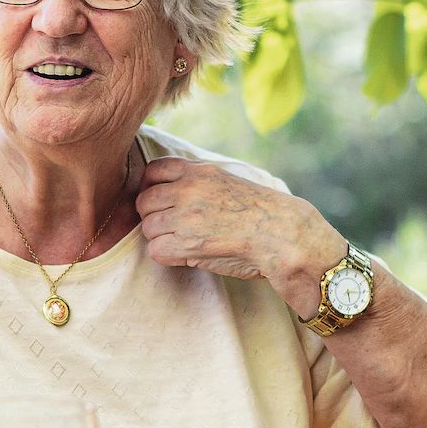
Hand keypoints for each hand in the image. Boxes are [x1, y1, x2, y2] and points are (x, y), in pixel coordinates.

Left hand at [134, 158, 342, 315]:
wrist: (283, 233)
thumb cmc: (261, 211)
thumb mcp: (227, 180)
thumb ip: (198, 181)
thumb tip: (170, 190)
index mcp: (197, 170)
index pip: (152, 172)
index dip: (152, 188)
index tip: (162, 202)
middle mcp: (187, 189)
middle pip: (144, 202)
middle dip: (155, 217)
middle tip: (175, 229)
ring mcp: (185, 216)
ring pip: (148, 228)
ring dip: (162, 238)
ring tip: (186, 243)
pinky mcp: (187, 244)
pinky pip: (156, 251)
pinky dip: (168, 257)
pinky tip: (187, 256)